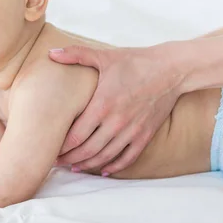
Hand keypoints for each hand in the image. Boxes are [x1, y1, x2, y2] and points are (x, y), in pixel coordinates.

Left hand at [49, 43, 182, 174]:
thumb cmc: (135, 61)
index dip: (61, 146)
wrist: (172, 69)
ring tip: (73, 167)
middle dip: (69, 158)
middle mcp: (116, 122)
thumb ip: (75, 55)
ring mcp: (132, 131)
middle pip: (87, 150)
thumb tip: (51, 53)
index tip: (50, 147)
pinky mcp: (145, 135)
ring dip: (87, 164)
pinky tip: (103, 170)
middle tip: (56, 161)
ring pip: (105, 157)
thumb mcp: (104, 56)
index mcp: (102, 105)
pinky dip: (114, 166)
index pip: (75, 135)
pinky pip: (127, 158)